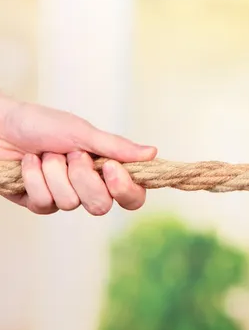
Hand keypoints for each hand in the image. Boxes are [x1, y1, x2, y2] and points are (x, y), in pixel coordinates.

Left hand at [0, 95, 156, 214]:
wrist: (0, 126)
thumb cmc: (42, 123)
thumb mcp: (83, 132)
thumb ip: (117, 147)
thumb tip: (153, 152)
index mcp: (107, 170)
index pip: (132, 196)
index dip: (125, 189)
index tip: (110, 166)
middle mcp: (90, 187)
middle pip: (102, 206)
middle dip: (83, 178)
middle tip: (71, 155)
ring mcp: (64, 197)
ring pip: (71, 203)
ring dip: (55, 173)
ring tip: (45, 154)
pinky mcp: (39, 203)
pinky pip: (45, 203)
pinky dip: (34, 178)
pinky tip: (29, 163)